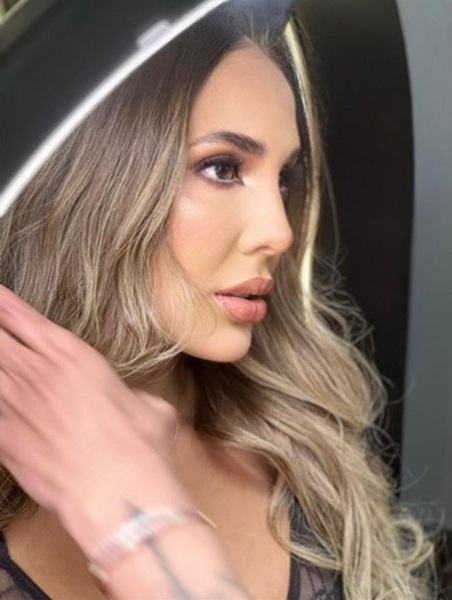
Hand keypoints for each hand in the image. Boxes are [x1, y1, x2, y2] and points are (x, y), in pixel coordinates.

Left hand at [0, 285, 181, 541]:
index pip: (23, 318)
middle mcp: (37, 373)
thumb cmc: (136, 444)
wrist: (113, 489)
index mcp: (72, 356)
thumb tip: (136, 404)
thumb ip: (133, 398)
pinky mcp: (4, 438)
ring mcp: (15, 405)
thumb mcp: (150, 409)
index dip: (4, 304)